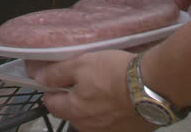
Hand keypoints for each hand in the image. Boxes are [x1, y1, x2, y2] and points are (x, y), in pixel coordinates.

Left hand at [27, 50, 152, 131]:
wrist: (154, 86)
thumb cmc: (115, 73)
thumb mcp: (82, 64)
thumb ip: (57, 73)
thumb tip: (36, 78)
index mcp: (74, 112)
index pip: (51, 104)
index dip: (52, 89)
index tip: (61, 78)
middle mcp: (88, 128)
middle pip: (73, 112)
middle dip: (75, 98)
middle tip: (88, 79)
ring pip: (93, 118)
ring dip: (95, 106)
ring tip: (108, 88)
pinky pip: (113, 122)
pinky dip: (113, 112)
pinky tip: (123, 99)